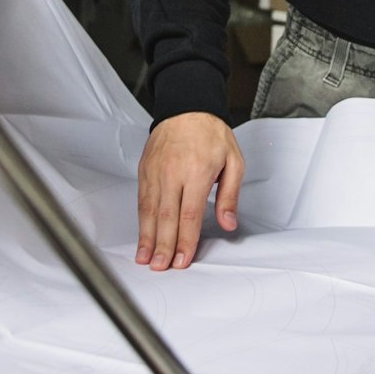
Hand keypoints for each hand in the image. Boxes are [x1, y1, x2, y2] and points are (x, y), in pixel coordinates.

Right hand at [135, 112, 242, 270]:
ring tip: (146, 259)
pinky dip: (140, 222)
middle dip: (163, 245)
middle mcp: (173, 173)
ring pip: (150, 211)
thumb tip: (228, 223)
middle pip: (167, 217)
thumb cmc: (211, 133)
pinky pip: (142, 200)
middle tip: (161, 267)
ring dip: (147, 238)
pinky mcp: (145, 171)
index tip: (182, 260)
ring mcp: (156, 172)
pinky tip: (141, 237)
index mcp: (197, 172)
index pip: (190, 214)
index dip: (185, 240)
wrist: (186, 106)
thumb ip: (230, 195)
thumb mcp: (234, 160)